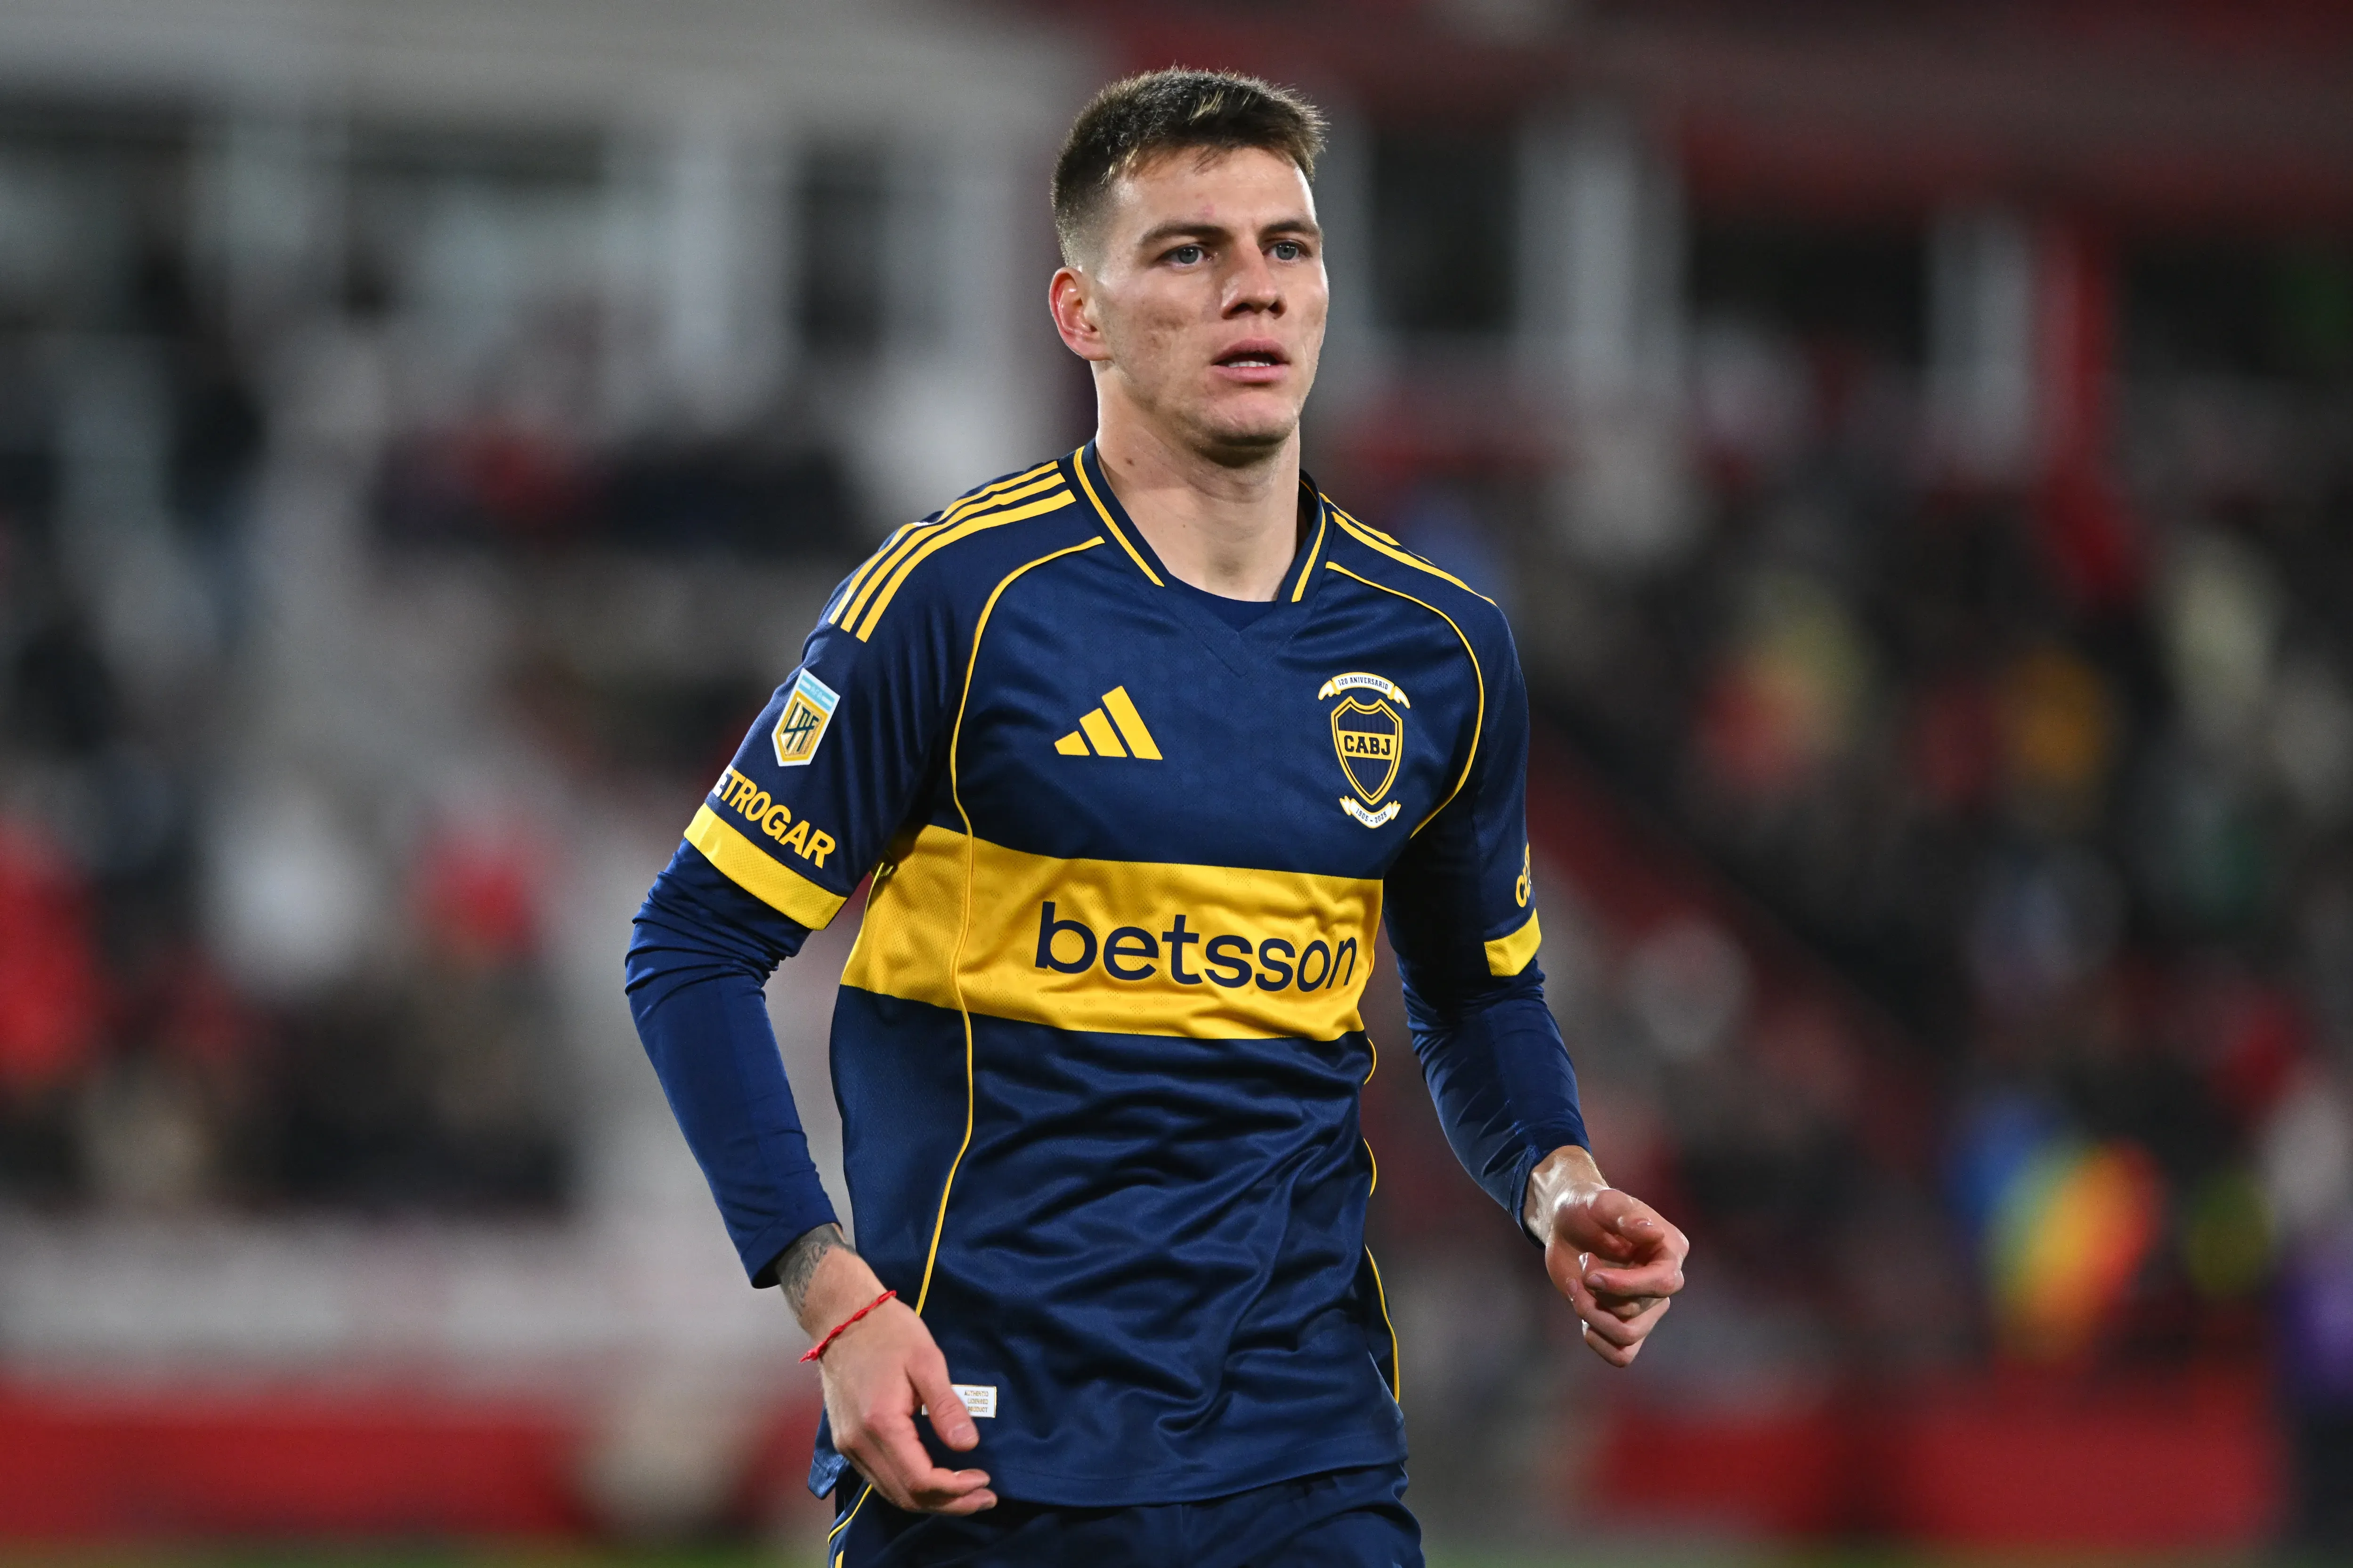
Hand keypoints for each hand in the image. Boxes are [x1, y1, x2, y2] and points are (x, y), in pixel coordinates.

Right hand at [788, 1232, 995, 1514]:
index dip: (955, 1490)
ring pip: (890, 1494)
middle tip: (985, 1498)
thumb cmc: (889, 1332)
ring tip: (966, 1495)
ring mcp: (848, 1446)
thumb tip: (968, 1446)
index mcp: (880, 1423)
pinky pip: (879, 1480)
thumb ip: (946, 1407)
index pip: (920, 1480)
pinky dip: (909, 1488)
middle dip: (949, 1504)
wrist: (843, 1317)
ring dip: (930, 1501)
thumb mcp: (927, 1361)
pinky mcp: (846, 1443)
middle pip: (905, 1496)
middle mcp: (859, 1444)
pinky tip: (934, 1481)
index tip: (985, 1482)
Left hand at [1523, 1145, 1687, 1367]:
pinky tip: (1582, 1312)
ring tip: (1576, 1284)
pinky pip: (1622, 1354)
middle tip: (1582, 1263)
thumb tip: (1652, 1231)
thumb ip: (1625, 1214)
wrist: (1566, 1223)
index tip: (1591, 1273)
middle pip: (1639, 1312)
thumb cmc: (1587, 1207)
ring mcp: (1646, 1305)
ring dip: (1591, 1314)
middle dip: (1600, 1295)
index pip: (1665, 1283)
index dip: (1627, 1285)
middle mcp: (1663, 1282)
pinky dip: (1597, 1341)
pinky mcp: (1624, 1321)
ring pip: (1627, 1335)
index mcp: (1670, 1250)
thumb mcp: (1602, 1201)